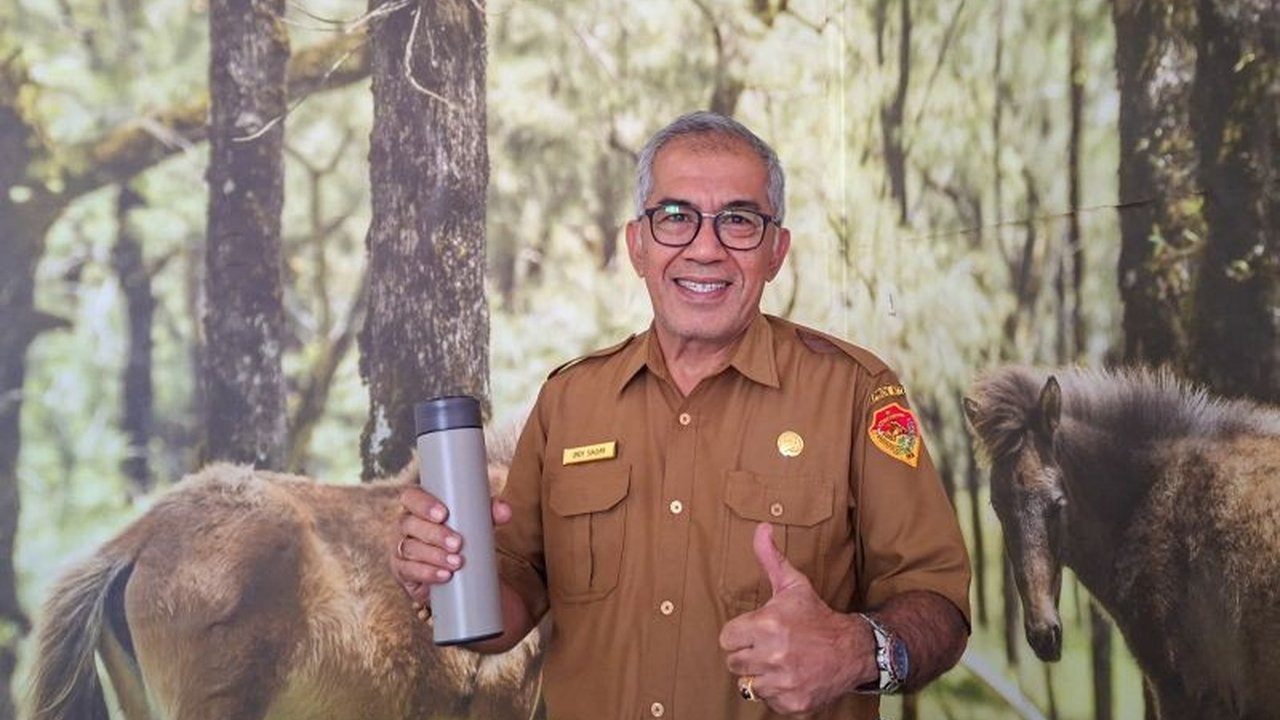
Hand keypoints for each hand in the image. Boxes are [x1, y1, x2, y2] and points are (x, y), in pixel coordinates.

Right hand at [390, 485, 512, 604]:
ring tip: (456, 562)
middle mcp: (405, 524)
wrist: (456, 571)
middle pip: (410, 524)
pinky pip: (409, 570)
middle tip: (458, 543)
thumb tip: (505, 511)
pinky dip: (427, 573)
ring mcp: (400, 548)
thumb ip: (490, 512)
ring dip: (434, 556)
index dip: (423, 504)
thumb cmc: (461, 534)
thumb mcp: (475, 521)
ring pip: (410, 548)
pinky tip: (444, 576)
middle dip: (435, 534)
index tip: (444, 514)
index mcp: (417, 505)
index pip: (411, 497)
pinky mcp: (402, 571)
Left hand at [718, 522, 872, 714]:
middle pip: (734, 662)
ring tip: (781, 662)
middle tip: (769, 647)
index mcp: (767, 625)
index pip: (726, 638)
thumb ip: (770, 557)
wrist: (853, 649)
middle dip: (748, 655)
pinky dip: (777, 693)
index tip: (755, 632)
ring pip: (749, 685)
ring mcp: (784, 682)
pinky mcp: (793, 703)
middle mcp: (774, 655)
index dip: (739, 634)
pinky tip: (792, 677)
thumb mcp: (793, 585)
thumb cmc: (817, 616)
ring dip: (762, 675)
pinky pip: (768, 701)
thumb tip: (761, 528)